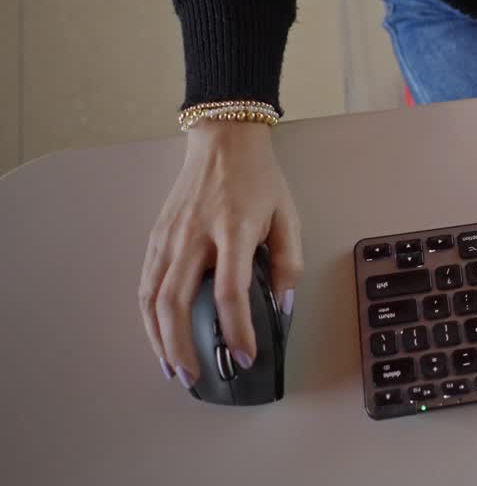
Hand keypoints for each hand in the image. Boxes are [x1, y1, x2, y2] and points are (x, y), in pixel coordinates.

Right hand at [139, 120, 301, 387]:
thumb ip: (288, 263)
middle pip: (176, 302)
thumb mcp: (287, 216)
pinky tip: (159, 336)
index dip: (238, 330)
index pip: (231, 292)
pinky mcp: (155, 238)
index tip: (246, 355)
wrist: (223, 141)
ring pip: (152, 298)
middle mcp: (194, 236)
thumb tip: (283, 306)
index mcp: (233, 229)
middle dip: (183, 347)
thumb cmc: (259, 179)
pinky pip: (145, 284)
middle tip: (196, 376)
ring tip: (173, 368)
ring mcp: (169, 237)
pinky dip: (148, 318)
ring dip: (158, 339)